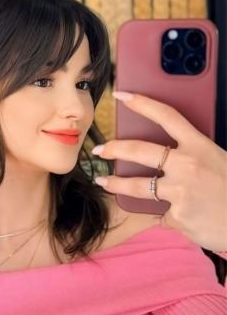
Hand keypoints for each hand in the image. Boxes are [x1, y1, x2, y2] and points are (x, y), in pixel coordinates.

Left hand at [92, 91, 226, 252]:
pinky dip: (170, 215)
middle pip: (139, 150)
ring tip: (104, 182)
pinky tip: (185, 218)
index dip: (142, 103)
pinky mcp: (177, 216)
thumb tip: (168, 156)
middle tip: (99, 150)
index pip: (167, 116)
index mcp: (200, 146)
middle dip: (114, 148)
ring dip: (116, 184)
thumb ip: (194, 154)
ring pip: (138, 186)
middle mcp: (187, 165)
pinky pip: (163, 213)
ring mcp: (180, 191)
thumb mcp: (218, 161)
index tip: (122, 96)